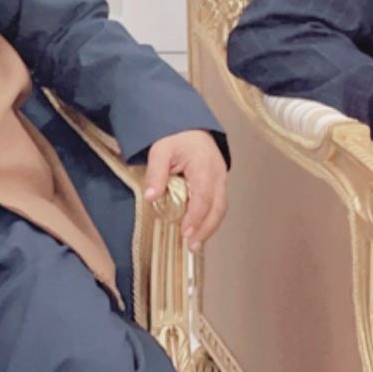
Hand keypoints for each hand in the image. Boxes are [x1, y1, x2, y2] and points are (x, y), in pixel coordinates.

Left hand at [143, 129, 228, 249]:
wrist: (190, 126)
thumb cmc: (175, 137)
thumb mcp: (160, 150)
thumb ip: (156, 173)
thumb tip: (151, 197)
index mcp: (204, 165)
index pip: (203, 196)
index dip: (196, 216)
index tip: (185, 232)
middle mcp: (218, 174)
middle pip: (218, 206)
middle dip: (206, 228)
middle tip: (192, 245)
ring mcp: (221, 178)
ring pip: (221, 207)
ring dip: (209, 227)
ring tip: (195, 243)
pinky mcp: (219, 182)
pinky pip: (218, 204)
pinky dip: (210, 219)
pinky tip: (199, 229)